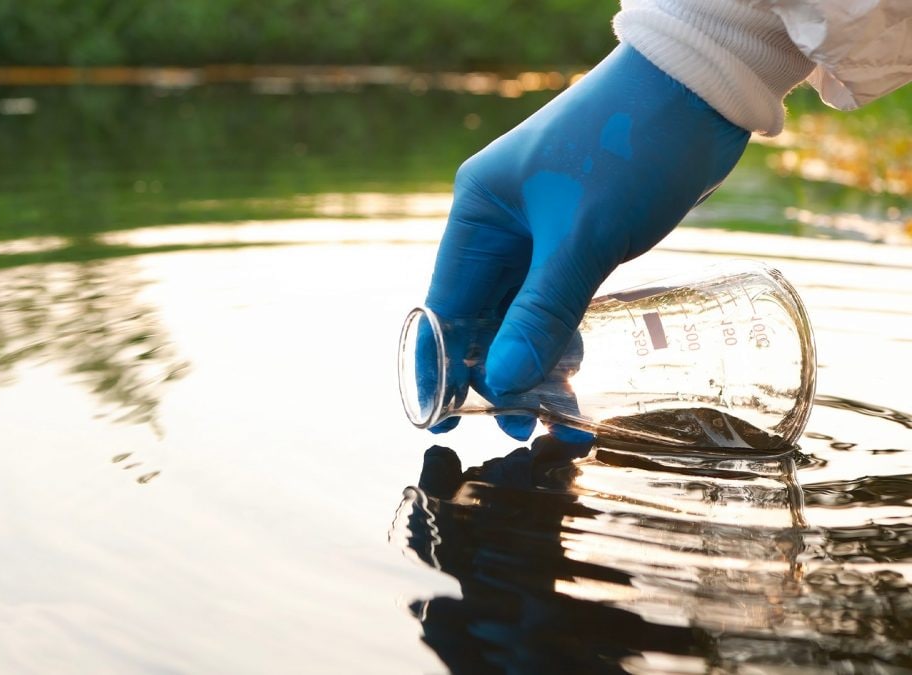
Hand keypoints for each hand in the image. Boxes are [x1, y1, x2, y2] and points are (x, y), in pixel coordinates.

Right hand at [424, 45, 749, 437]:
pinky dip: (567, 337)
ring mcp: (541, 232)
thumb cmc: (630, 147)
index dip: (442, 366)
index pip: (444, 303)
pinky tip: (582, 374)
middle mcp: (500, 224)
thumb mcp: (582, 238)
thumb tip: (503, 384)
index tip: (448, 420)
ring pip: (524, 314)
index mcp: (478, 213)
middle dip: (500, 374)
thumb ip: (541, 313)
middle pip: (484, 316)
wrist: (700, 92)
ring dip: (538, 362)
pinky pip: (560, 302)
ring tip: (562, 415)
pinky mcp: (581, 239)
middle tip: (525, 427)